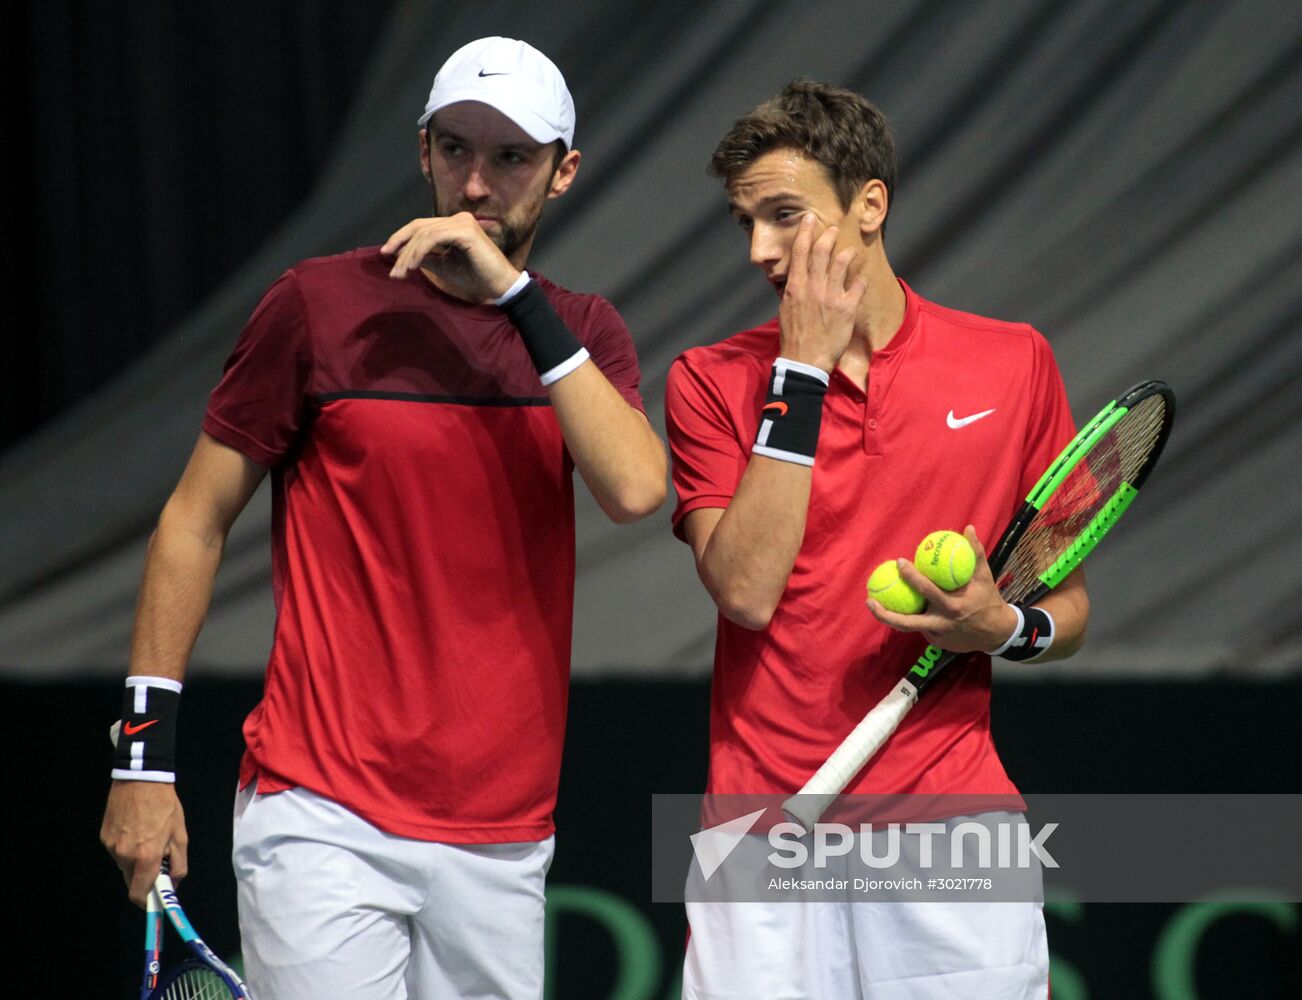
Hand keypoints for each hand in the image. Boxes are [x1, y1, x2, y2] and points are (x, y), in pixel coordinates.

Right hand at [101, 780, 188, 907]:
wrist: (141, 780)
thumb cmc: (166, 807)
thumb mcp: (181, 836)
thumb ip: (178, 865)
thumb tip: (173, 886)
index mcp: (146, 857)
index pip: (139, 894)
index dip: (147, 901)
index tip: (155, 899)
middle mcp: (125, 856)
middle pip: (132, 881)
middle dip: (144, 877)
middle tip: (158, 861)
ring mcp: (112, 847)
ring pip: (124, 865)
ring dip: (135, 860)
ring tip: (147, 837)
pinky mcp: (104, 837)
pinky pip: (117, 851)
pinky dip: (127, 847)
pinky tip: (136, 829)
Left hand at [381, 212, 520, 302]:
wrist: (499, 287)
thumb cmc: (476, 277)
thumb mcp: (444, 266)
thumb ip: (426, 258)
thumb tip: (404, 257)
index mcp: (454, 224)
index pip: (421, 227)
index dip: (401, 239)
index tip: (386, 254)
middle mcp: (458, 218)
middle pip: (419, 227)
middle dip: (401, 247)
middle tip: (392, 269)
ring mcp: (462, 222)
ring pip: (424, 233)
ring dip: (409, 254)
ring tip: (401, 272)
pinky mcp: (465, 231)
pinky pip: (434, 238)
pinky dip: (420, 251)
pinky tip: (413, 266)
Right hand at [777, 214, 867, 372]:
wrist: (804, 361)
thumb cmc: (793, 338)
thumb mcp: (786, 310)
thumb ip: (793, 292)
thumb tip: (796, 280)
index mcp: (795, 287)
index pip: (800, 252)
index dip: (805, 232)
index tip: (810, 219)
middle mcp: (813, 288)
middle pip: (821, 252)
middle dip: (828, 235)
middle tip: (833, 227)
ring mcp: (830, 297)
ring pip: (841, 264)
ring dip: (847, 253)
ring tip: (850, 250)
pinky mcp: (846, 309)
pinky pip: (858, 286)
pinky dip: (860, 280)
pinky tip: (862, 278)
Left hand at [867, 525, 1018, 652]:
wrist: (997, 633)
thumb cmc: (988, 601)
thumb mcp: (984, 577)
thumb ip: (976, 553)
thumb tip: (968, 528)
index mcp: (951, 607)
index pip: (926, 590)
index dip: (910, 576)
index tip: (899, 562)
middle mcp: (941, 624)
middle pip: (905, 623)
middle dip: (884, 614)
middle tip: (869, 599)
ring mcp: (937, 636)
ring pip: (910, 627)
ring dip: (893, 616)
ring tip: (877, 603)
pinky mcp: (936, 643)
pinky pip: (920, 628)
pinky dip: (912, 618)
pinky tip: (902, 607)